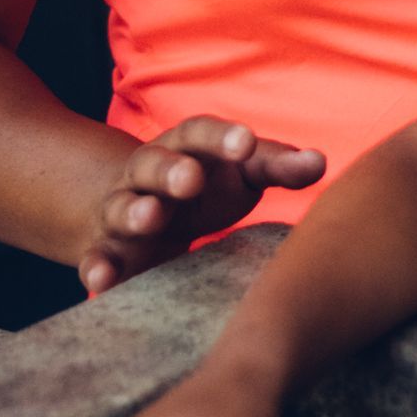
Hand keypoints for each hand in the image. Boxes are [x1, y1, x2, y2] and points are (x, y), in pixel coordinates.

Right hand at [76, 119, 323, 295]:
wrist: (147, 212)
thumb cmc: (211, 187)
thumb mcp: (243, 172)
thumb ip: (277, 167)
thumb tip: (319, 162)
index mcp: (188, 148)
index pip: (201, 133)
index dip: (222, 137)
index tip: (246, 143)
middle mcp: (150, 174)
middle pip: (154, 164)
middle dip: (172, 171)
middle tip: (190, 179)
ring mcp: (124, 211)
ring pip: (124, 207)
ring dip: (135, 213)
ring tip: (149, 219)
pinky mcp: (109, 251)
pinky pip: (98, 258)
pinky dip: (98, 268)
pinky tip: (100, 284)